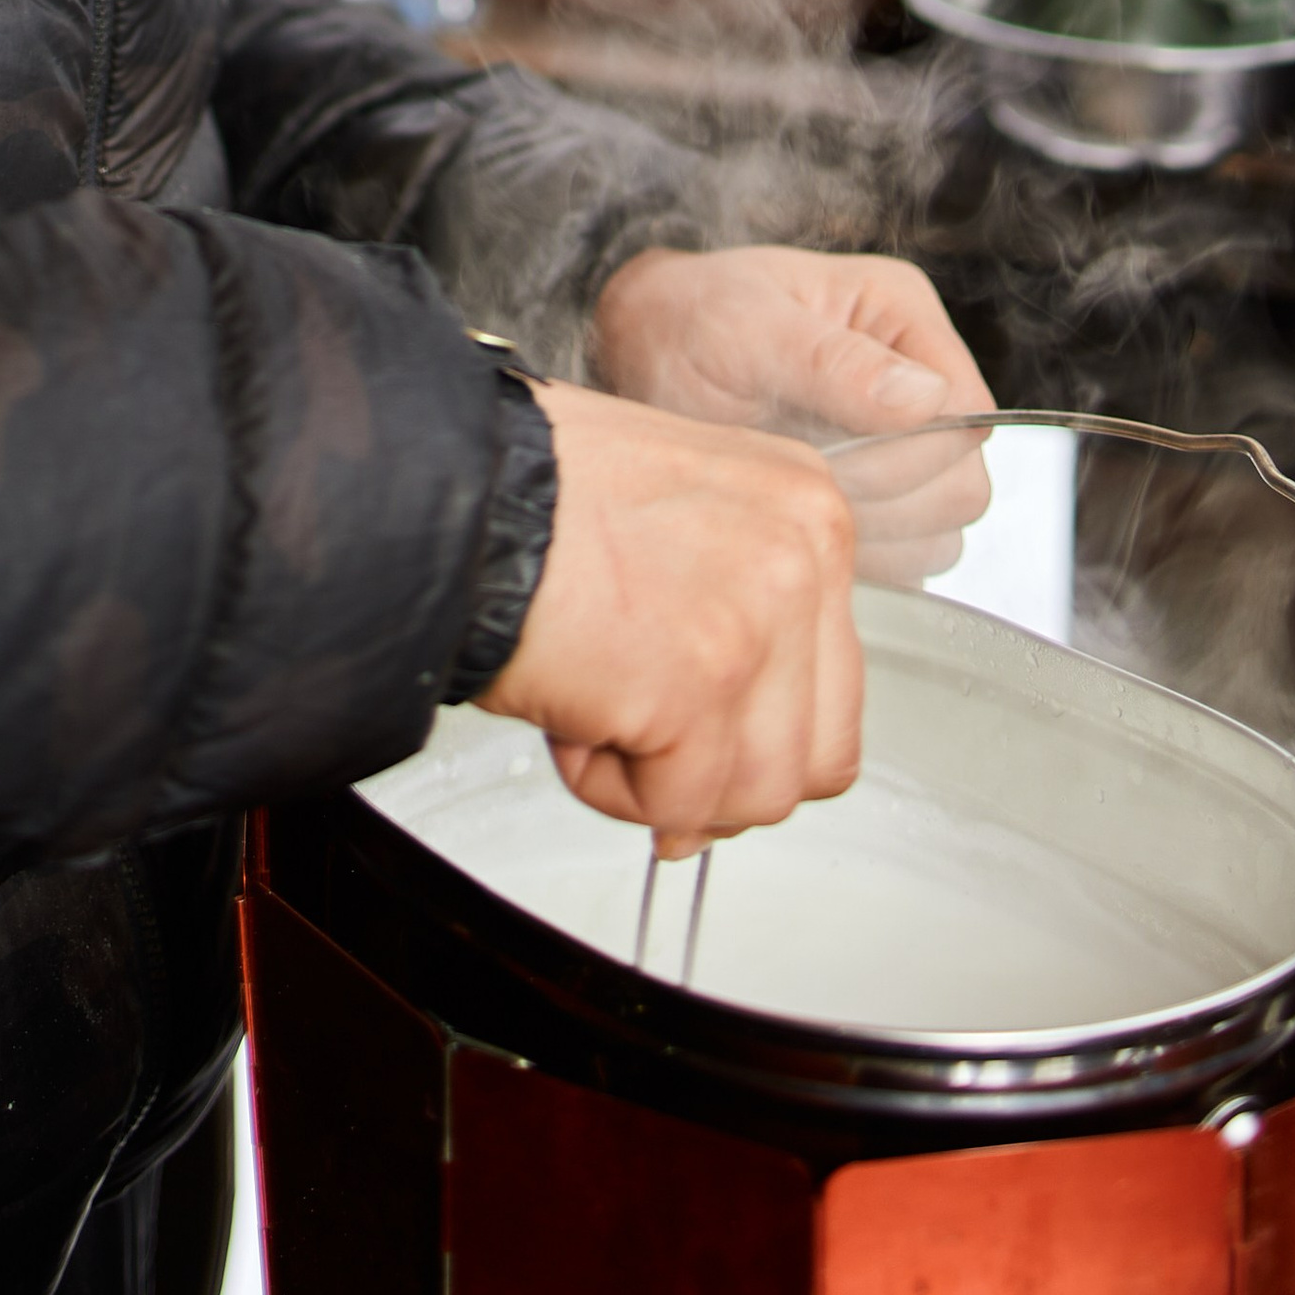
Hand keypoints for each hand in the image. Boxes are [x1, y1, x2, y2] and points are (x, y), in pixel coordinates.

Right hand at [476, 381, 861, 858]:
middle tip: (642, 740)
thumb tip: (733, 763)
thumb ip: (733, 619)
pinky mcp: (697, 686)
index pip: (835, 684)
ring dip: (664, 782)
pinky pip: (677, 805)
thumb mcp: (680, 514)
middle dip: (721, 772)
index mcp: (808, 509)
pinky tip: (570, 717)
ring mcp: (757, 622)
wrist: (460, 489)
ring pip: (756, 795)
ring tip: (595, 711)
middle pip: (812, 754)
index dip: (753, 730)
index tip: (693, 723)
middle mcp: (804, 557)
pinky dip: (609, 786)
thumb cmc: (538, 492)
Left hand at [590, 246, 994, 582]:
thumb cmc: (687, 325)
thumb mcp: (743, 328)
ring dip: (869, 528)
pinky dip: (858, 552)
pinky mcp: (882, 497)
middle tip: (804, 465)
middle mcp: (918, 377)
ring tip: (797, 482)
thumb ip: (832, 360)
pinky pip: (906, 558)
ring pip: (938, 531)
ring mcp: (905, 442)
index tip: (836, 445)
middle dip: (883, 492)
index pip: (969, 414)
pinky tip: (802, 511)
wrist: (642, 362)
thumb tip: (926, 398)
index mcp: (900, 314)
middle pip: (960, 484)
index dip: (913, 450)